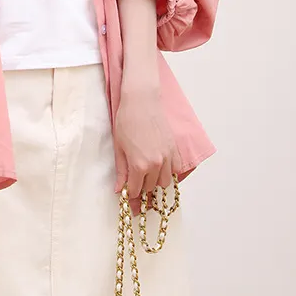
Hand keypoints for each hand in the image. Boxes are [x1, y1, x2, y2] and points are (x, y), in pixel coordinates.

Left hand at [113, 77, 177, 199]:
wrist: (142, 102)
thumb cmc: (127, 122)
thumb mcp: (119, 148)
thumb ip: (121, 171)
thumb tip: (119, 190)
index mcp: (140, 165)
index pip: (136, 190)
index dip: (130, 193)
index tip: (127, 193)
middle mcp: (156, 164)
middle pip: (151, 188)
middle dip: (142, 188)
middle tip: (135, 182)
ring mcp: (168, 157)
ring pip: (165, 182)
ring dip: (156, 182)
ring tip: (147, 174)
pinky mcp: (175, 150)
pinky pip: (176, 170)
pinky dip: (169, 172)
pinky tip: (159, 167)